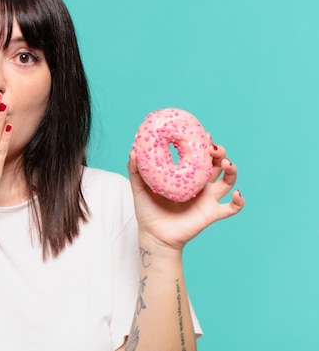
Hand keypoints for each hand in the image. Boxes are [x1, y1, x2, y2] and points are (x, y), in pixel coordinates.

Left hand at [127, 140, 244, 250]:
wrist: (154, 236)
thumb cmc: (148, 211)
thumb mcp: (140, 188)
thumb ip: (135, 170)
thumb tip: (133, 151)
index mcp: (187, 176)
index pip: (200, 155)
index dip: (205, 144)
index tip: (204, 135)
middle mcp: (201, 185)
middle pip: (218, 163)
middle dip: (220, 153)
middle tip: (212, 149)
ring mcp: (208, 198)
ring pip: (229, 180)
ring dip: (232, 170)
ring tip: (227, 164)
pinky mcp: (212, 213)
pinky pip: (233, 208)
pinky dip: (239, 201)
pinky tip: (236, 194)